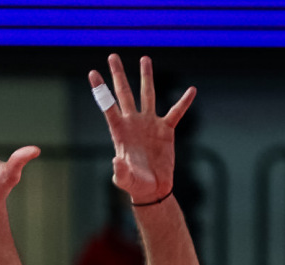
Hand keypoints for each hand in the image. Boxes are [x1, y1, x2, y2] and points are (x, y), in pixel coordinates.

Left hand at [91, 54, 194, 205]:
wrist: (153, 189)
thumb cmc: (136, 185)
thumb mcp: (125, 180)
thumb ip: (119, 171)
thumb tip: (116, 160)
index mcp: (120, 132)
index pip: (108, 106)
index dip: (100, 90)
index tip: (93, 72)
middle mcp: (133, 123)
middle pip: (124, 93)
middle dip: (118, 75)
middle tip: (112, 56)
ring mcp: (149, 124)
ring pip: (148, 94)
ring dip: (146, 77)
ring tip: (144, 58)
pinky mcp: (166, 130)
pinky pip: (176, 112)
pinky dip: (184, 102)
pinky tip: (191, 90)